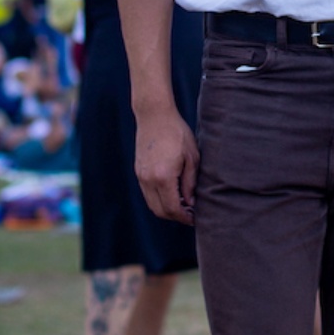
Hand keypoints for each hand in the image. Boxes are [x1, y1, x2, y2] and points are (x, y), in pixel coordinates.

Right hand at [134, 105, 198, 223]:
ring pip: (152, 204)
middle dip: (175, 217)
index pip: (172, 208)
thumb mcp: (191, 157)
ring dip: (166, 209)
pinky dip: (159, 200)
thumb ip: (190, 183)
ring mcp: (141, 176)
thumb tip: (190, 202)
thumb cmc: (177, 133)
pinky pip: (148, 194)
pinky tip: (172, 194)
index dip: (184, 217)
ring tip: (183, 206)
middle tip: (189, 215)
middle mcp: (148, 180)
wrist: (154, 115)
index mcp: (163, 177)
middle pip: (160, 211)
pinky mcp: (138, 171)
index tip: (194, 219)